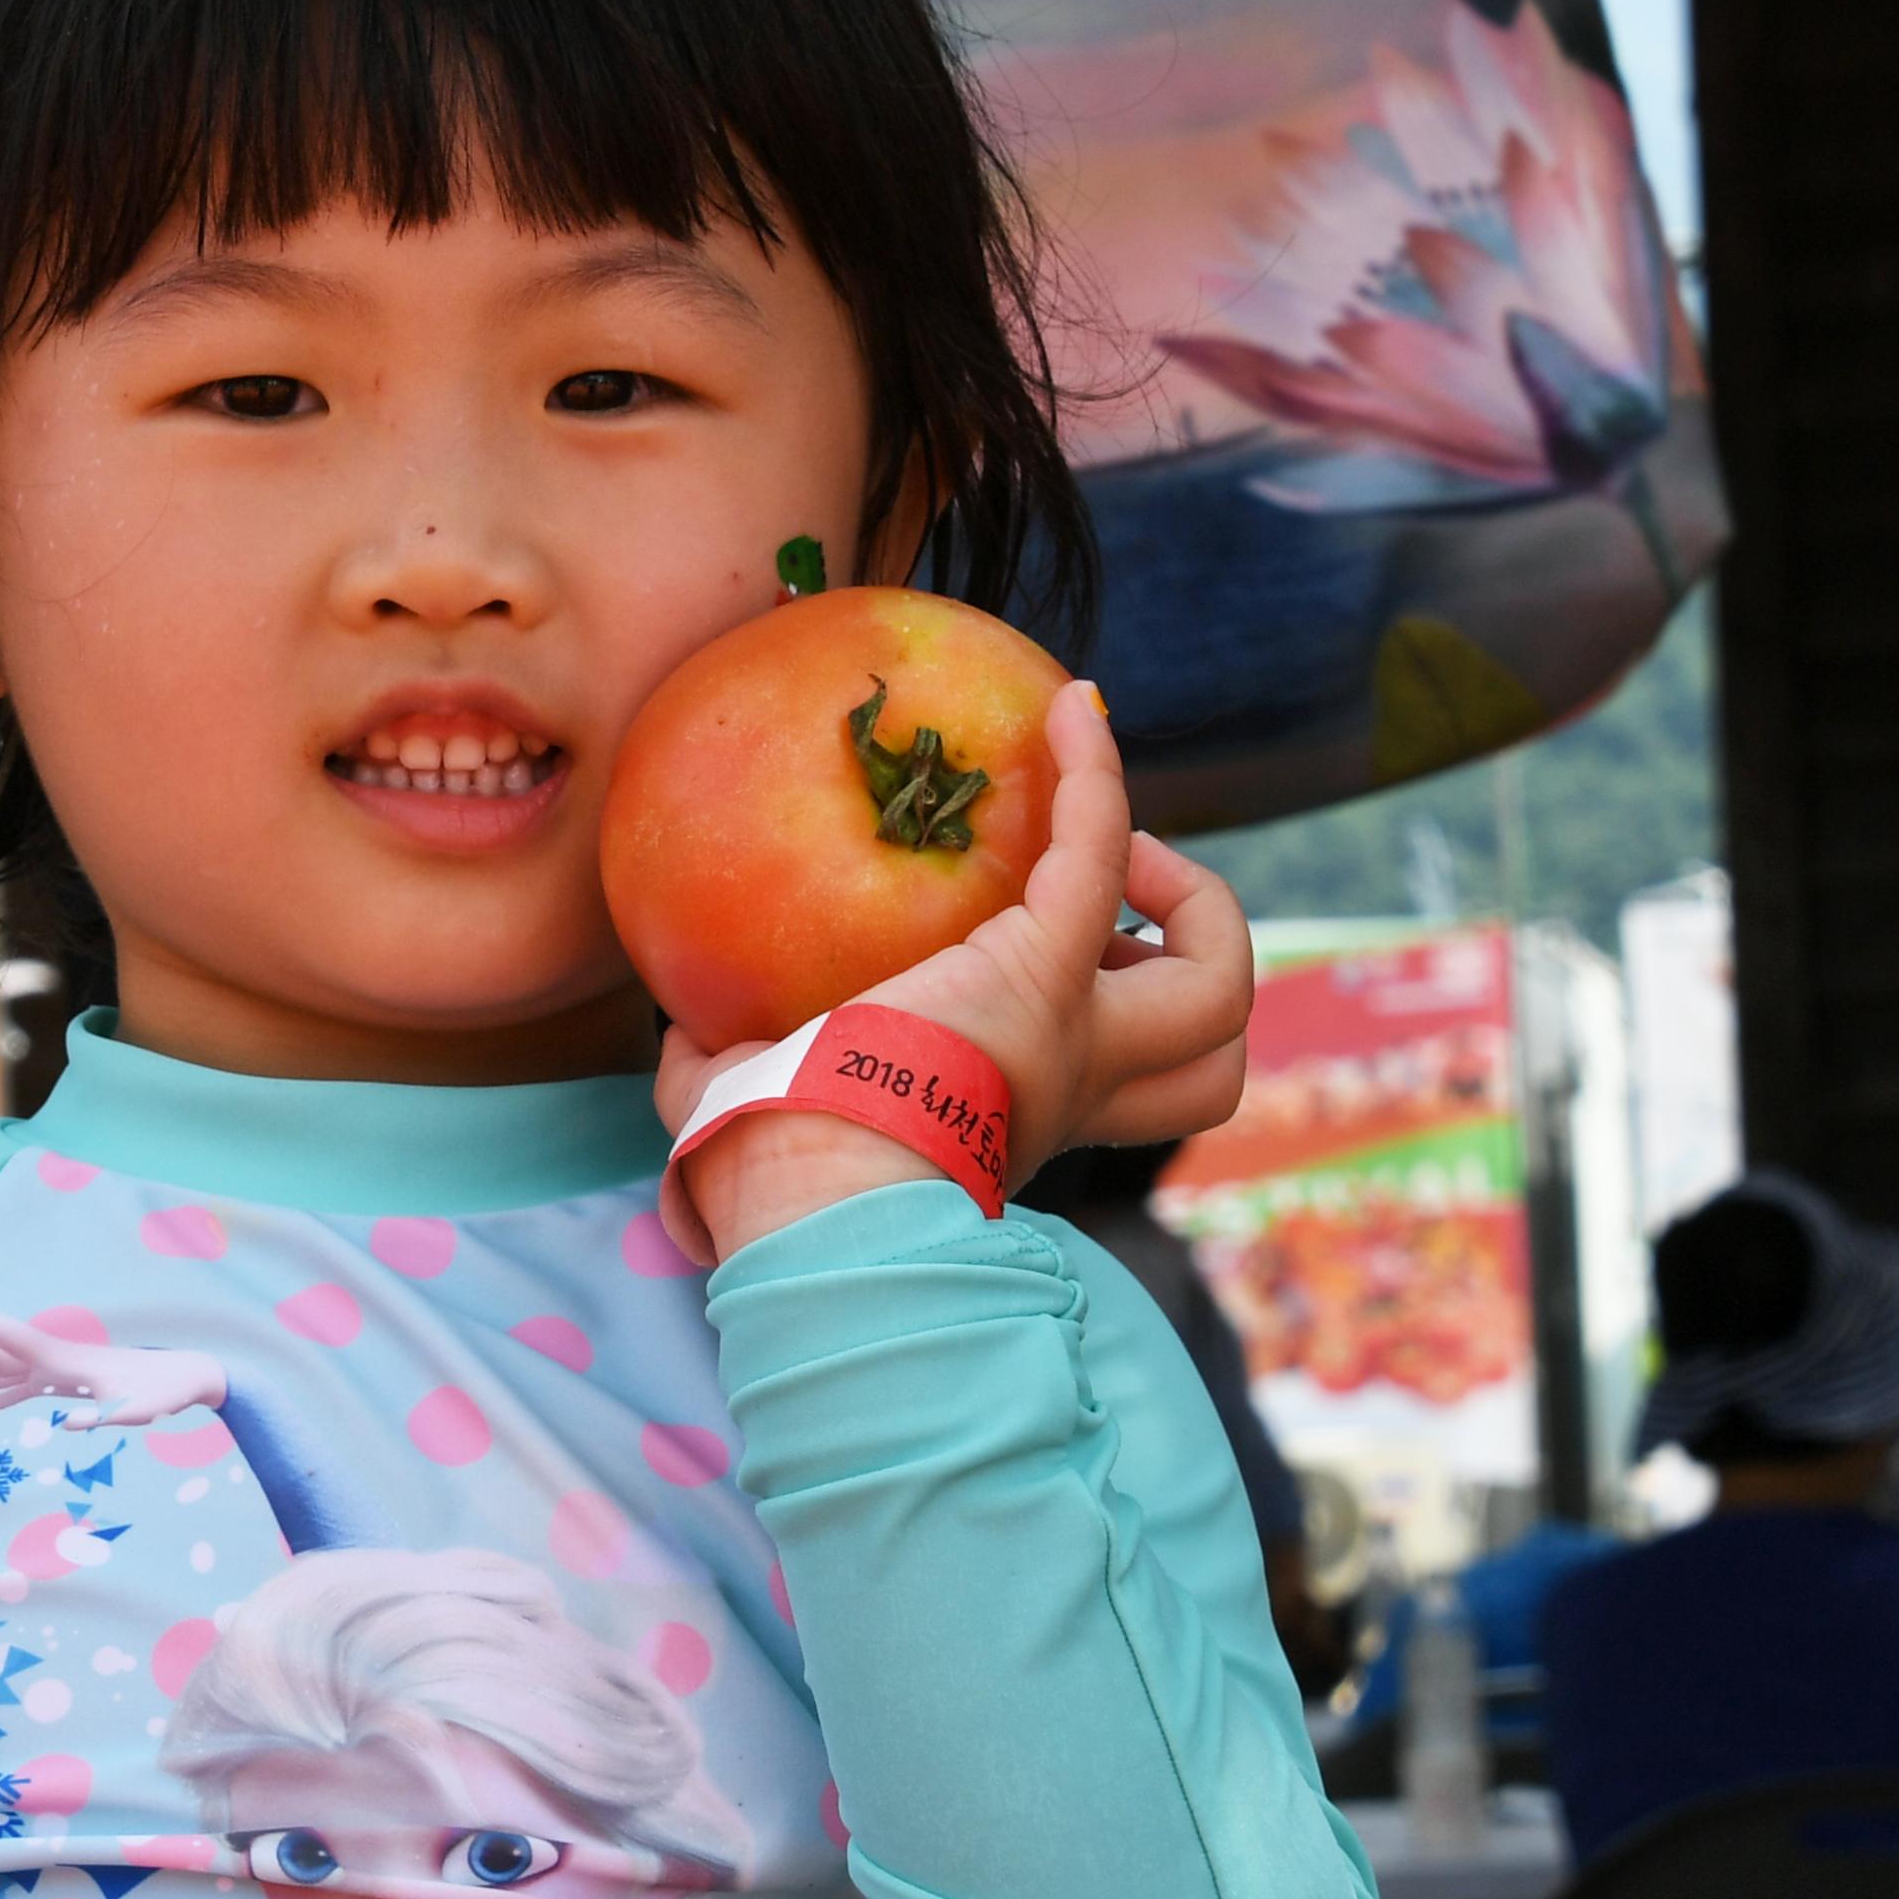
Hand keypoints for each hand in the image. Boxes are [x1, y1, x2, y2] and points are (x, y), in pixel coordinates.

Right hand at [0, 1292, 227, 1443]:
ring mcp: (43, 1375)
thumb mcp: (139, 1408)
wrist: (183, 1379)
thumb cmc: (162, 1391)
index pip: (6, 1333)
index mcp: (59, 1358)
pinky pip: (1, 1402)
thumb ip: (109, 1415)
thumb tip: (70, 1425)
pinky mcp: (51, 1389)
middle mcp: (43, 1362)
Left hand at [656, 681, 1250, 1261]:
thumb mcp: (761, 1117)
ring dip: (1194, 904)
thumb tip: (681, 1032)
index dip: (1117, 1032)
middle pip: (1211, 1072)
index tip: (1076, 969)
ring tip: (1125, 838)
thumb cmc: (770, 1173)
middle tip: (1128, 912)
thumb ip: (730, 1067)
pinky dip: (1093, 774)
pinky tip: (1074, 707)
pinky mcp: (1041, 969)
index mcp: (1016, 1126)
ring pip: (1217, 991)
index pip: (1118, 1096)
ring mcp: (1071, 1032)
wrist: (807, 1191)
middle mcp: (1067, 1088)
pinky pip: (1095, 849)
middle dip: (1196, 984)